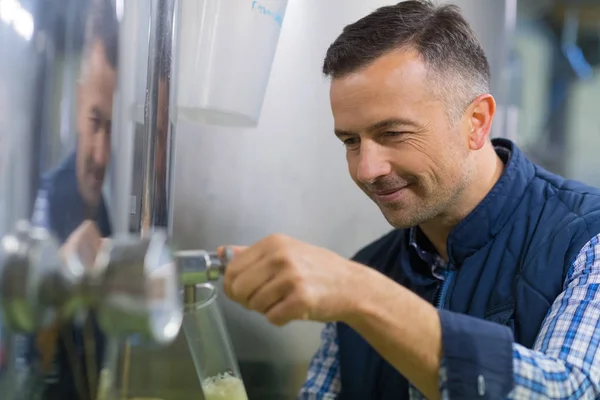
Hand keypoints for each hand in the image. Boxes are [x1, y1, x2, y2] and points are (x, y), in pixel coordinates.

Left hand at [222, 234, 364, 325]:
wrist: (351, 285)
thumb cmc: (316, 268)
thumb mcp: (285, 251)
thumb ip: (252, 253)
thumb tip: (221, 252)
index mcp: (272, 243)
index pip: (232, 269)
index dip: (233, 286)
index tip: (243, 291)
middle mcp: (280, 257)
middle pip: (239, 288)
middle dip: (246, 300)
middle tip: (264, 300)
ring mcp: (291, 278)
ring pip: (254, 305)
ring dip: (266, 310)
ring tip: (283, 301)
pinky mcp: (301, 300)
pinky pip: (273, 318)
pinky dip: (280, 319)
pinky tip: (293, 310)